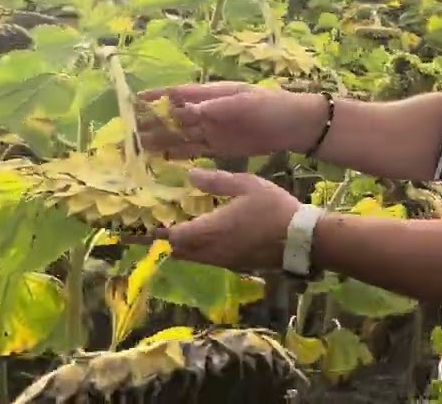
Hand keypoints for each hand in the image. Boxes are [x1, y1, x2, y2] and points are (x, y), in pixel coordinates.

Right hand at [136, 81, 323, 158]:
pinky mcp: (220, 147)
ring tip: (139, 147)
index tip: (134, 101)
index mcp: (212, 94)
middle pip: (174, 117)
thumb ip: (215, 105)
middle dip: (152, 123)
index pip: (178, 94)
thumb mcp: (244, 101)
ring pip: (181, 135)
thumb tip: (185, 107)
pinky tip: (163, 158)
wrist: (293, 125)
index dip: (156, 97)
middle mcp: (208, 111)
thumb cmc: (270, 106)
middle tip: (129, 132)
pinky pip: (195, 150)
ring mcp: (213, 130)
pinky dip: (179, 154)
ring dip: (161, 140)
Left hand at [145, 169, 303, 271]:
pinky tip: (210, 237)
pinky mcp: (236, 265)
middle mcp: (211, 250)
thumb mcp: (247, 185)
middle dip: (167, 239)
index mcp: (209, 230)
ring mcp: (224, 260)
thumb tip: (189, 175)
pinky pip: (209, 259)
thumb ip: (216, 181)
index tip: (140, 225)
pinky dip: (201, 250)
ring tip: (183, 229)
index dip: (155, 231)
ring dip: (185, 246)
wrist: (301, 239)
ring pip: (194, 257)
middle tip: (160, 224)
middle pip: (178, 250)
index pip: (171, 235)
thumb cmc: (273, 209)